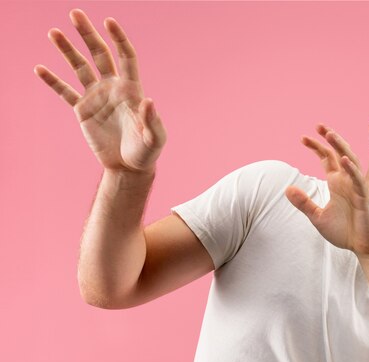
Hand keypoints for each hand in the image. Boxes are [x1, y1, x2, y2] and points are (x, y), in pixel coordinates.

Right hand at [34, 9, 165, 173]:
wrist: (128, 166)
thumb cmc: (146, 152)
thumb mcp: (155, 139)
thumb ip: (153, 121)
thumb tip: (149, 101)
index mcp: (132, 89)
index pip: (126, 57)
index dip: (119, 38)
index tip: (108, 21)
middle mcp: (113, 88)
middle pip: (100, 54)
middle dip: (88, 34)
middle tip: (75, 13)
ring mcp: (96, 97)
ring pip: (80, 67)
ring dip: (67, 50)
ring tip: (54, 32)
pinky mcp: (83, 111)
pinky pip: (66, 92)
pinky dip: (53, 81)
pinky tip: (40, 69)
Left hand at [285, 124, 368, 258]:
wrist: (362, 247)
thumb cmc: (344, 232)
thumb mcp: (317, 217)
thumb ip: (304, 203)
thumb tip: (287, 189)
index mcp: (337, 183)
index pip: (327, 159)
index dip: (317, 147)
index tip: (302, 138)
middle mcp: (347, 181)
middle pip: (339, 153)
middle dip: (329, 139)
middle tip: (317, 125)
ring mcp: (357, 187)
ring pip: (350, 161)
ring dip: (341, 147)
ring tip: (330, 135)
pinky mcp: (363, 197)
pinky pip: (358, 180)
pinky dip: (351, 169)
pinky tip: (343, 160)